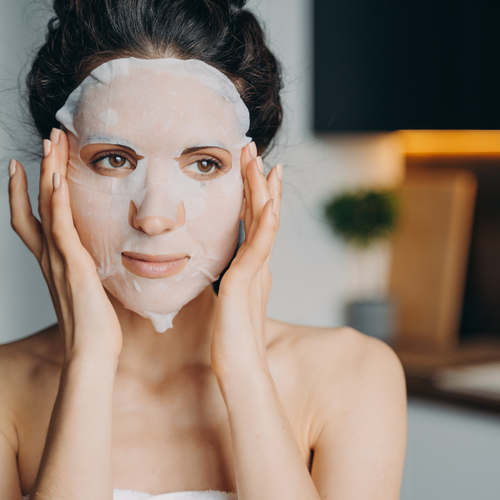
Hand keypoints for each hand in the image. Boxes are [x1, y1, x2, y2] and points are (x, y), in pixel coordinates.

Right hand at [8, 129, 121, 362]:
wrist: (93, 353)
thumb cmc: (95, 327)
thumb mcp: (89, 292)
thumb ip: (88, 273)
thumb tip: (100, 265)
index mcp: (53, 263)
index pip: (32, 219)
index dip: (25, 192)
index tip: (28, 166)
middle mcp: (49, 258)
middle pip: (34, 204)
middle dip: (38, 169)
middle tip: (45, 140)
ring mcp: (58, 260)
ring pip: (45, 207)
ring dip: (47, 172)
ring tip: (51, 142)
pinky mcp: (73, 265)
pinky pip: (61, 227)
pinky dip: (57, 201)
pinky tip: (58, 177)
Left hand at [211, 142, 281, 376]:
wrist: (240, 368)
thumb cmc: (232, 338)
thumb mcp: (230, 300)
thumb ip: (232, 281)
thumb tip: (225, 271)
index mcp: (252, 267)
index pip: (253, 222)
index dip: (252, 194)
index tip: (248, 168)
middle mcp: (259, 265)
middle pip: (261, 215)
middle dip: (258, 181)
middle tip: (254, 151)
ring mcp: (257, 272)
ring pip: (263, 224)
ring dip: (263, 192)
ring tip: (263, 163)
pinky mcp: (249, 283)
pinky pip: (261, 249)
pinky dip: (268, 224)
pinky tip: (271, 203)